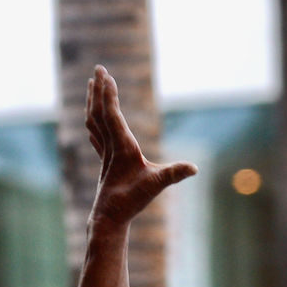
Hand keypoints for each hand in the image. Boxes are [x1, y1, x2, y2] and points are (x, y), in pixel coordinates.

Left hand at [85, 66, 195, 229]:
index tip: (106, 75)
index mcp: (122, 147)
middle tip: (99, 68)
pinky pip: (95, 133)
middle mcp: (110, 147)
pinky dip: (93, 118)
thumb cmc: (132, 201)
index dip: (109, 94)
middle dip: (99, 89)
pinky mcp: (104, 161)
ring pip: (94, 120)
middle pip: (99, 112)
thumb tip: (194, 168)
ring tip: (93, 83)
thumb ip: (174, 174)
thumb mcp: (156, 186)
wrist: (109, 219)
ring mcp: (105, 153)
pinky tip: (92, 115)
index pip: (112, 115)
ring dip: (93, 100)